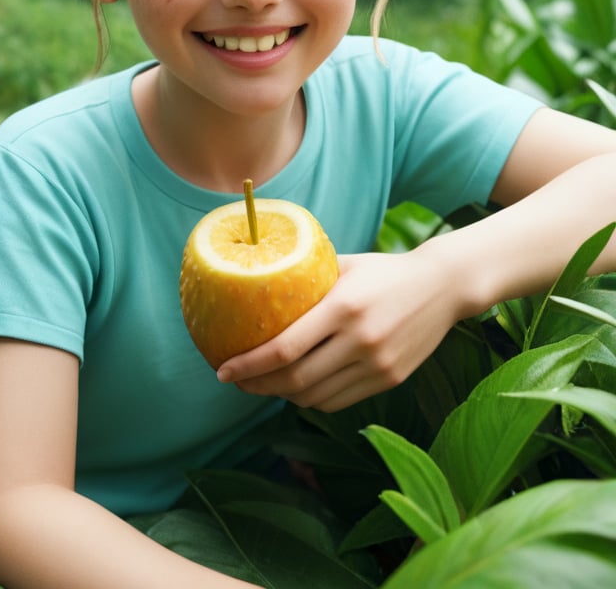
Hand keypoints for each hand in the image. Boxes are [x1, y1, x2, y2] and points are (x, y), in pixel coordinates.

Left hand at [216, 245, 462, 412]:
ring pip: (315, 398)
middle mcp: (360, 340)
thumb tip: (257, 286)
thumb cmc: (385, 270)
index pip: (285, 348)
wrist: (443, 286)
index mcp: (344, 306)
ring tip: (261, 383)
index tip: (222, 369)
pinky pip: (338, 401)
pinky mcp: (390, 380)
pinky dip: (311, 399)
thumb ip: (307, 279)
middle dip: (257, 386)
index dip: (249, 364)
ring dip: (281, 396)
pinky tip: (296, 387)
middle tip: (234, 380)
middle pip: (295, 381)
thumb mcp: (345, 264)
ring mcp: (377, 365)